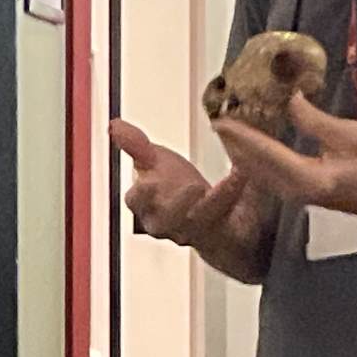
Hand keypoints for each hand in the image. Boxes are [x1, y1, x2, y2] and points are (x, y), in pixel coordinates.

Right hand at [110, 119, 249, 247]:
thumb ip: (135, 145)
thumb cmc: (175, 190)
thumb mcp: (155, 162)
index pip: (137, 201)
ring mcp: (191, 229)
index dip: (142, 193)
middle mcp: (165, 222)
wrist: (206, 215)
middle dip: (179, 203)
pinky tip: (241, 171)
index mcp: (145, 206)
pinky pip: (226, 215)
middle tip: (194, 186)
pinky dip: (233, 192)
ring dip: (212, 201)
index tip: (149, 180)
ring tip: (224, 180)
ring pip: (198, 221)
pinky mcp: (217, 231)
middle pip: (166, 219)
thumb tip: (115, 125)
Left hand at [212, 92, 356, 223]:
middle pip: (253, 165)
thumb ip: (314, 120)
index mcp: (307, 177)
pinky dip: (250, 159)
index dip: (241, 135)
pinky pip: (263, 175)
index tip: (221, 120)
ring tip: (224, 130)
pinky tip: (244, 147)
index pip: (266, 152)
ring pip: (255, 172)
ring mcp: (292, 195)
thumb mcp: (348, 135)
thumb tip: (288, 99)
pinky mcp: (294, 194)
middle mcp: (293, 190)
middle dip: (232, 142)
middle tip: (215, 118)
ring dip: (238, 151)